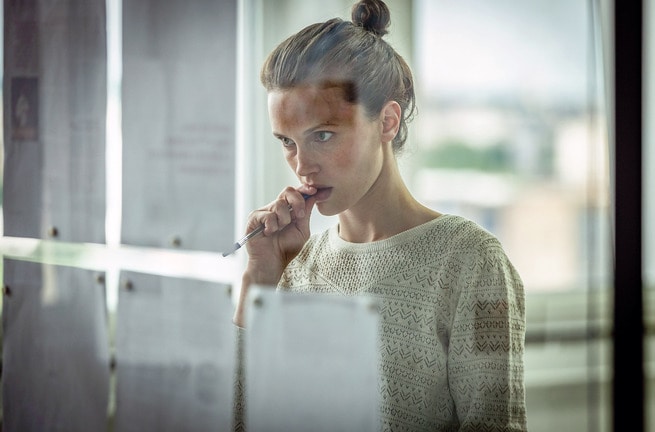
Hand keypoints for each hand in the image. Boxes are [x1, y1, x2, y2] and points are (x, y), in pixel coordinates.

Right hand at [233, 185, 315, 326]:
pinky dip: (272, 226)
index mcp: (287, 210)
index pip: (295, 193)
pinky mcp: (254, 218)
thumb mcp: (302, 230)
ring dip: (284, 220)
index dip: (305, 190)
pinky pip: (268, 215)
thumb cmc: (286, 249)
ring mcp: (264, 212)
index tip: (315, 191)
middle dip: (298, 202)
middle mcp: (275, 208)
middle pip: (288, 191)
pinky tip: (269, 234)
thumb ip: (306, 213)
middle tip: (300, 216)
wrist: (272, 263)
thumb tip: (314, 196)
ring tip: (279, 231)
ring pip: (279, 204)